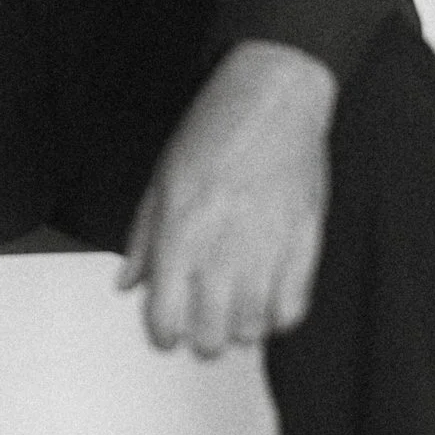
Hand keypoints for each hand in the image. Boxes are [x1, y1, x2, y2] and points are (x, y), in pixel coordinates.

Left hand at [118, 41, 335, 356]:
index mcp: (180, 232)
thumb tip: (129, 283)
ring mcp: (267, 250)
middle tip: (201, 319)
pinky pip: (292, 311)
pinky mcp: (305, 245)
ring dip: (240, 327)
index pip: (165, 320)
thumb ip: (143, 238)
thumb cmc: (216, 129)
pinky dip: (278, 315)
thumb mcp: (162, 179)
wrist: (273, 95)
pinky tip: (268, 296)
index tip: (166, 330)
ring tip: (236, 305)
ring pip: (251, 332)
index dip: (162, 335)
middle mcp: (223, 249)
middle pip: (209, 339)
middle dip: (200, 337)